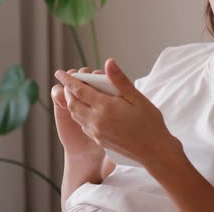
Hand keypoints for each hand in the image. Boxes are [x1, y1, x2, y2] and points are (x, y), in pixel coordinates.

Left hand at [54, 58, 181, 167]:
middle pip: (73, 103)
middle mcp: (96, 120)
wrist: (154, 151)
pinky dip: (80, 115)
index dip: (68, 80)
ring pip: (76, 115)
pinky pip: (83, 125)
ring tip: (75, 95)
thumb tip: (108, 62)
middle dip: (68, 92)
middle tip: (69, 82)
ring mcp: (96, 132)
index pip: (79, 90)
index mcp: (104, 107)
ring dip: (73, 104)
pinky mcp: (99, 140)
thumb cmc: (149, 123)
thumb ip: (120, 80)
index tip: (59, 73)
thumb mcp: (137, 98)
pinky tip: (87, 111)